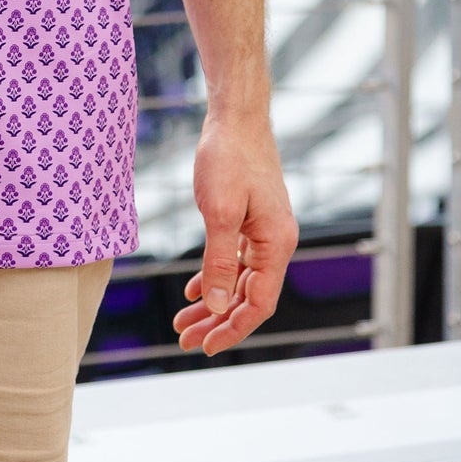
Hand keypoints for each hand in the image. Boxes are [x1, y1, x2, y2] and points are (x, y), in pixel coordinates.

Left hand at [173, 110, 296, 355]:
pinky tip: (195, 290)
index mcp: (276, 244)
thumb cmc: (228, 156)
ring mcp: (264, 229)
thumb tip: (219, 307)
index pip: (258, 304)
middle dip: (218, 321)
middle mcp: (276, 241)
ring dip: (214, 302)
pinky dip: (216, 275)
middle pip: (248, 296)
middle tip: (185, 340)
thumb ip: (221, 262)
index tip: (205, 346)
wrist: (236, 115)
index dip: (233, 328)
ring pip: (240, 279)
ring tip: (184, 322)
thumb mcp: (219, 212)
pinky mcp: (251, 217)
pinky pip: (236, 258)